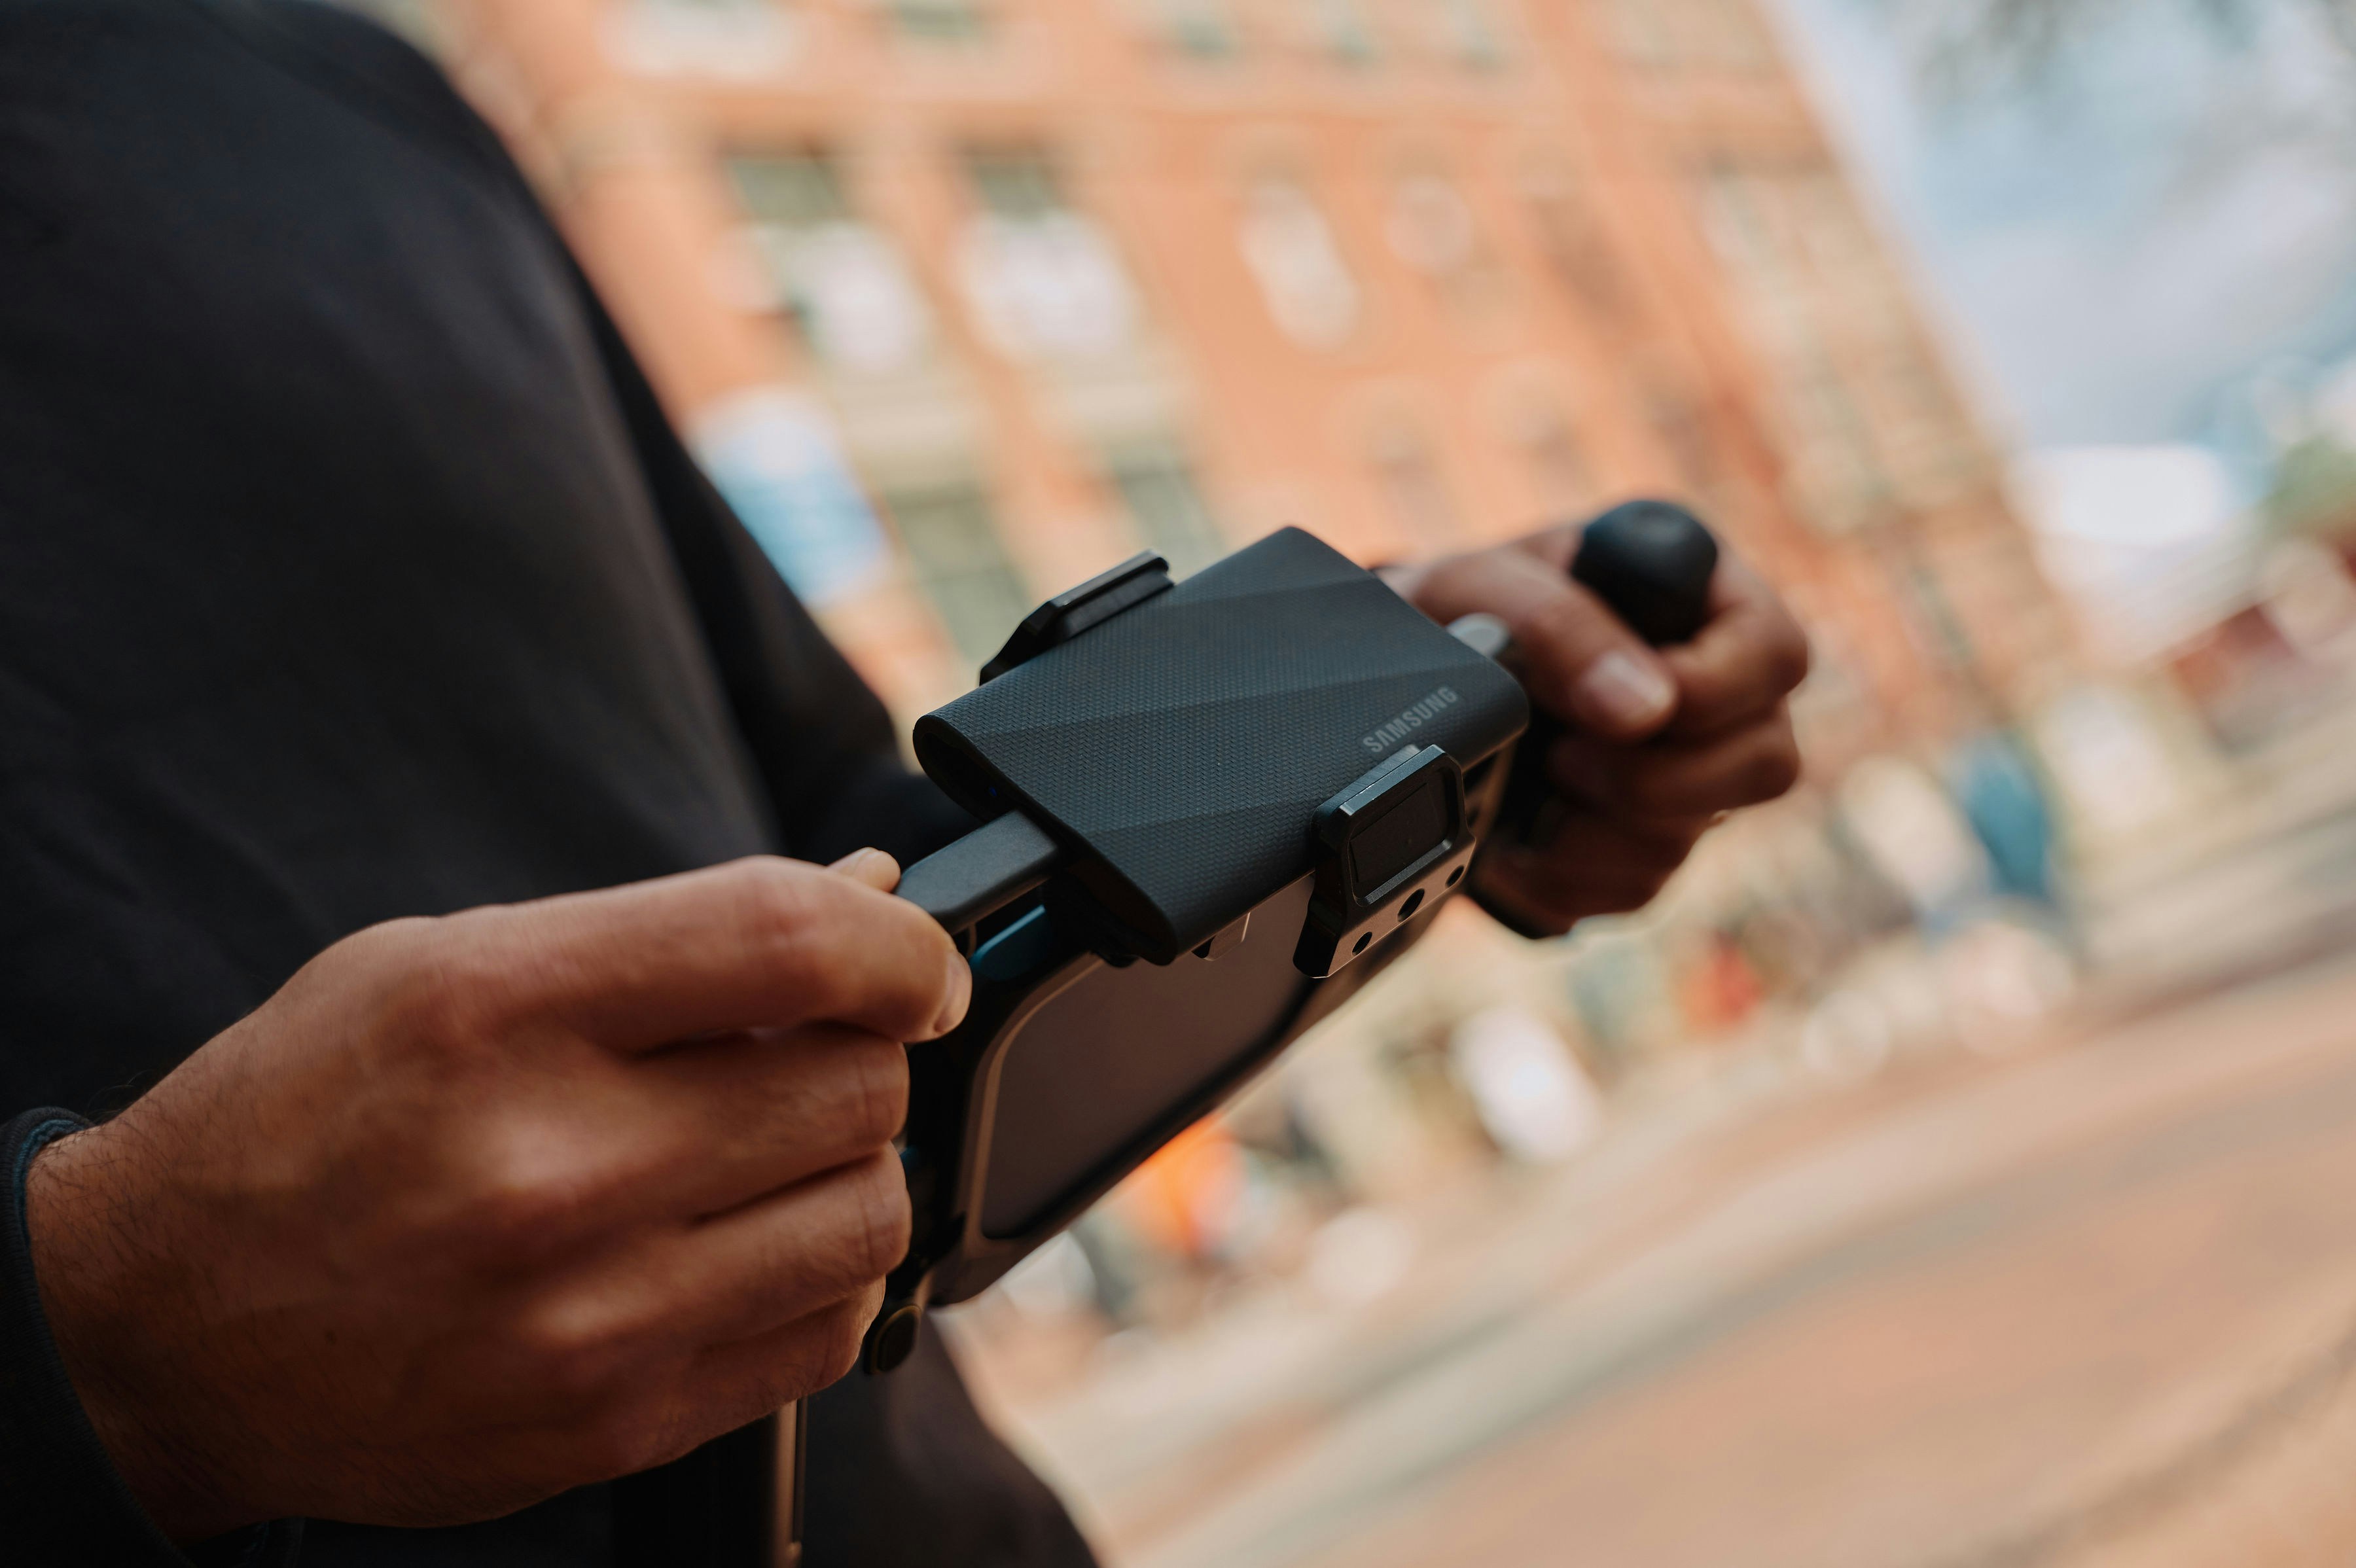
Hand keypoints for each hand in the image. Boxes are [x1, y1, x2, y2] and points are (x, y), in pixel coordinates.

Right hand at [24, 850, 964, 1540]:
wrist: (161, 1331)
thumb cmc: (306, 1118)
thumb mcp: (444, 965)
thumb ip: (666, 932)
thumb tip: (866, 896)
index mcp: (496, 1012)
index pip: (787, 941)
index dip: (900, 946)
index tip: (914, 962)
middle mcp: (549, 1165)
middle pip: (855, 1083)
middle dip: (864, 1054)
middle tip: (805, 1056)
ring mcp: (589, 1313)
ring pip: (869, 1213)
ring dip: (850, 1167)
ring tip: (769, 1152)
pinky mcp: (615, 1422)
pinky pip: (825, 1334)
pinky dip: (822, 1276)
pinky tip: (748, 1247)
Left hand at [1387, 516, 1809, 934]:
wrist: (1413, 689)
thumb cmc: (1461, 611)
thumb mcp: (1484, 587)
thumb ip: (1562, 625)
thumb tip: (1647, 710)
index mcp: (1700, 597)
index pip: (1775, 653)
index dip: (1713, 692)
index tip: (1619, 708)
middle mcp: (1718, 690)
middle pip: (1767, 763)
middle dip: (1653, 780)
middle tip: (1563, 757)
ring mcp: (1690, 772)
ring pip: (1698, 833)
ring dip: (1598, 829)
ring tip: (1530, 788)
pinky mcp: (1644, 838)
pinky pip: (1640, 885)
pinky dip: (1566, 874)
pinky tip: (1515, 839)